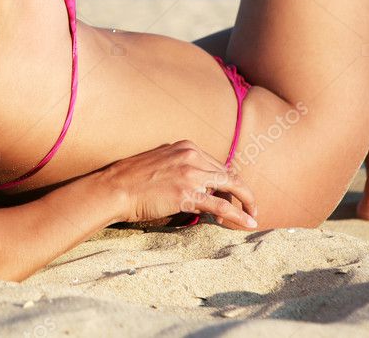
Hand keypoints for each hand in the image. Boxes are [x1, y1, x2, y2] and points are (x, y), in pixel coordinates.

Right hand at [99, 140, 257, 228]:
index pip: (217, 165)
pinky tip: (248, 223)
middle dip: (242, 192)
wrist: (115, 188)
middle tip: (250, 206)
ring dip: (246, 203)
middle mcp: (191, 156)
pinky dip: (239, 215)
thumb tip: (198, 187)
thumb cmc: (133, 179)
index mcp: (185, 147)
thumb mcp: (161, 163)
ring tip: (253, 216)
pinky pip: (222, 206)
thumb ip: (181, 168)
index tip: (233, 195)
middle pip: (228, 175)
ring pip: (231, 187)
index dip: (228, 182)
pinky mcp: (188, 194)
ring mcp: (190, 174)